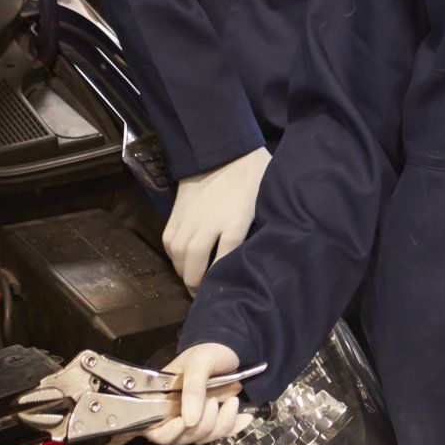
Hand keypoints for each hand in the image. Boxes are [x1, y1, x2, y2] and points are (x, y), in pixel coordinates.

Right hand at [143, 342, 252, 444]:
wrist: (231, 347)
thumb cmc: (208, 351)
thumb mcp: (199, 363)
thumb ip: (193, 390)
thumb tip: (190, 422)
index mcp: (162, 400)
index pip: (156, 430)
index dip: (170, 432)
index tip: (187, 421)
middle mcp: (175, 414)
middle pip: (181, 438)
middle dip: (202, 424)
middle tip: (213, 400)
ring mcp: (195, 419)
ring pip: (203, 438)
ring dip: (221, 424)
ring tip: (233, 400)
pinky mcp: (214, 420)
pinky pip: (222, 434)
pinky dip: (234, 427)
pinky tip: (246, 417)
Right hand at [164, 146, 270, 290]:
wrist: (221, 148)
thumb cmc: (252, 173)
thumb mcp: (266, 198)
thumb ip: (267, 222)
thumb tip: (275, 245)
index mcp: (235, 221)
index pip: (225, 262)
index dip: (223, 281)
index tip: (228, 294)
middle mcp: (208, 225)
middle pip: (196, 266)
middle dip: (199, 286)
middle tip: (205, 296)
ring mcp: (189, 220)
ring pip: (180, 258)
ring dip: (185, 274)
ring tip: (194, 282)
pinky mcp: (175, 214)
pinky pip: (169, 243)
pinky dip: (174, 257)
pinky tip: (182, 262)